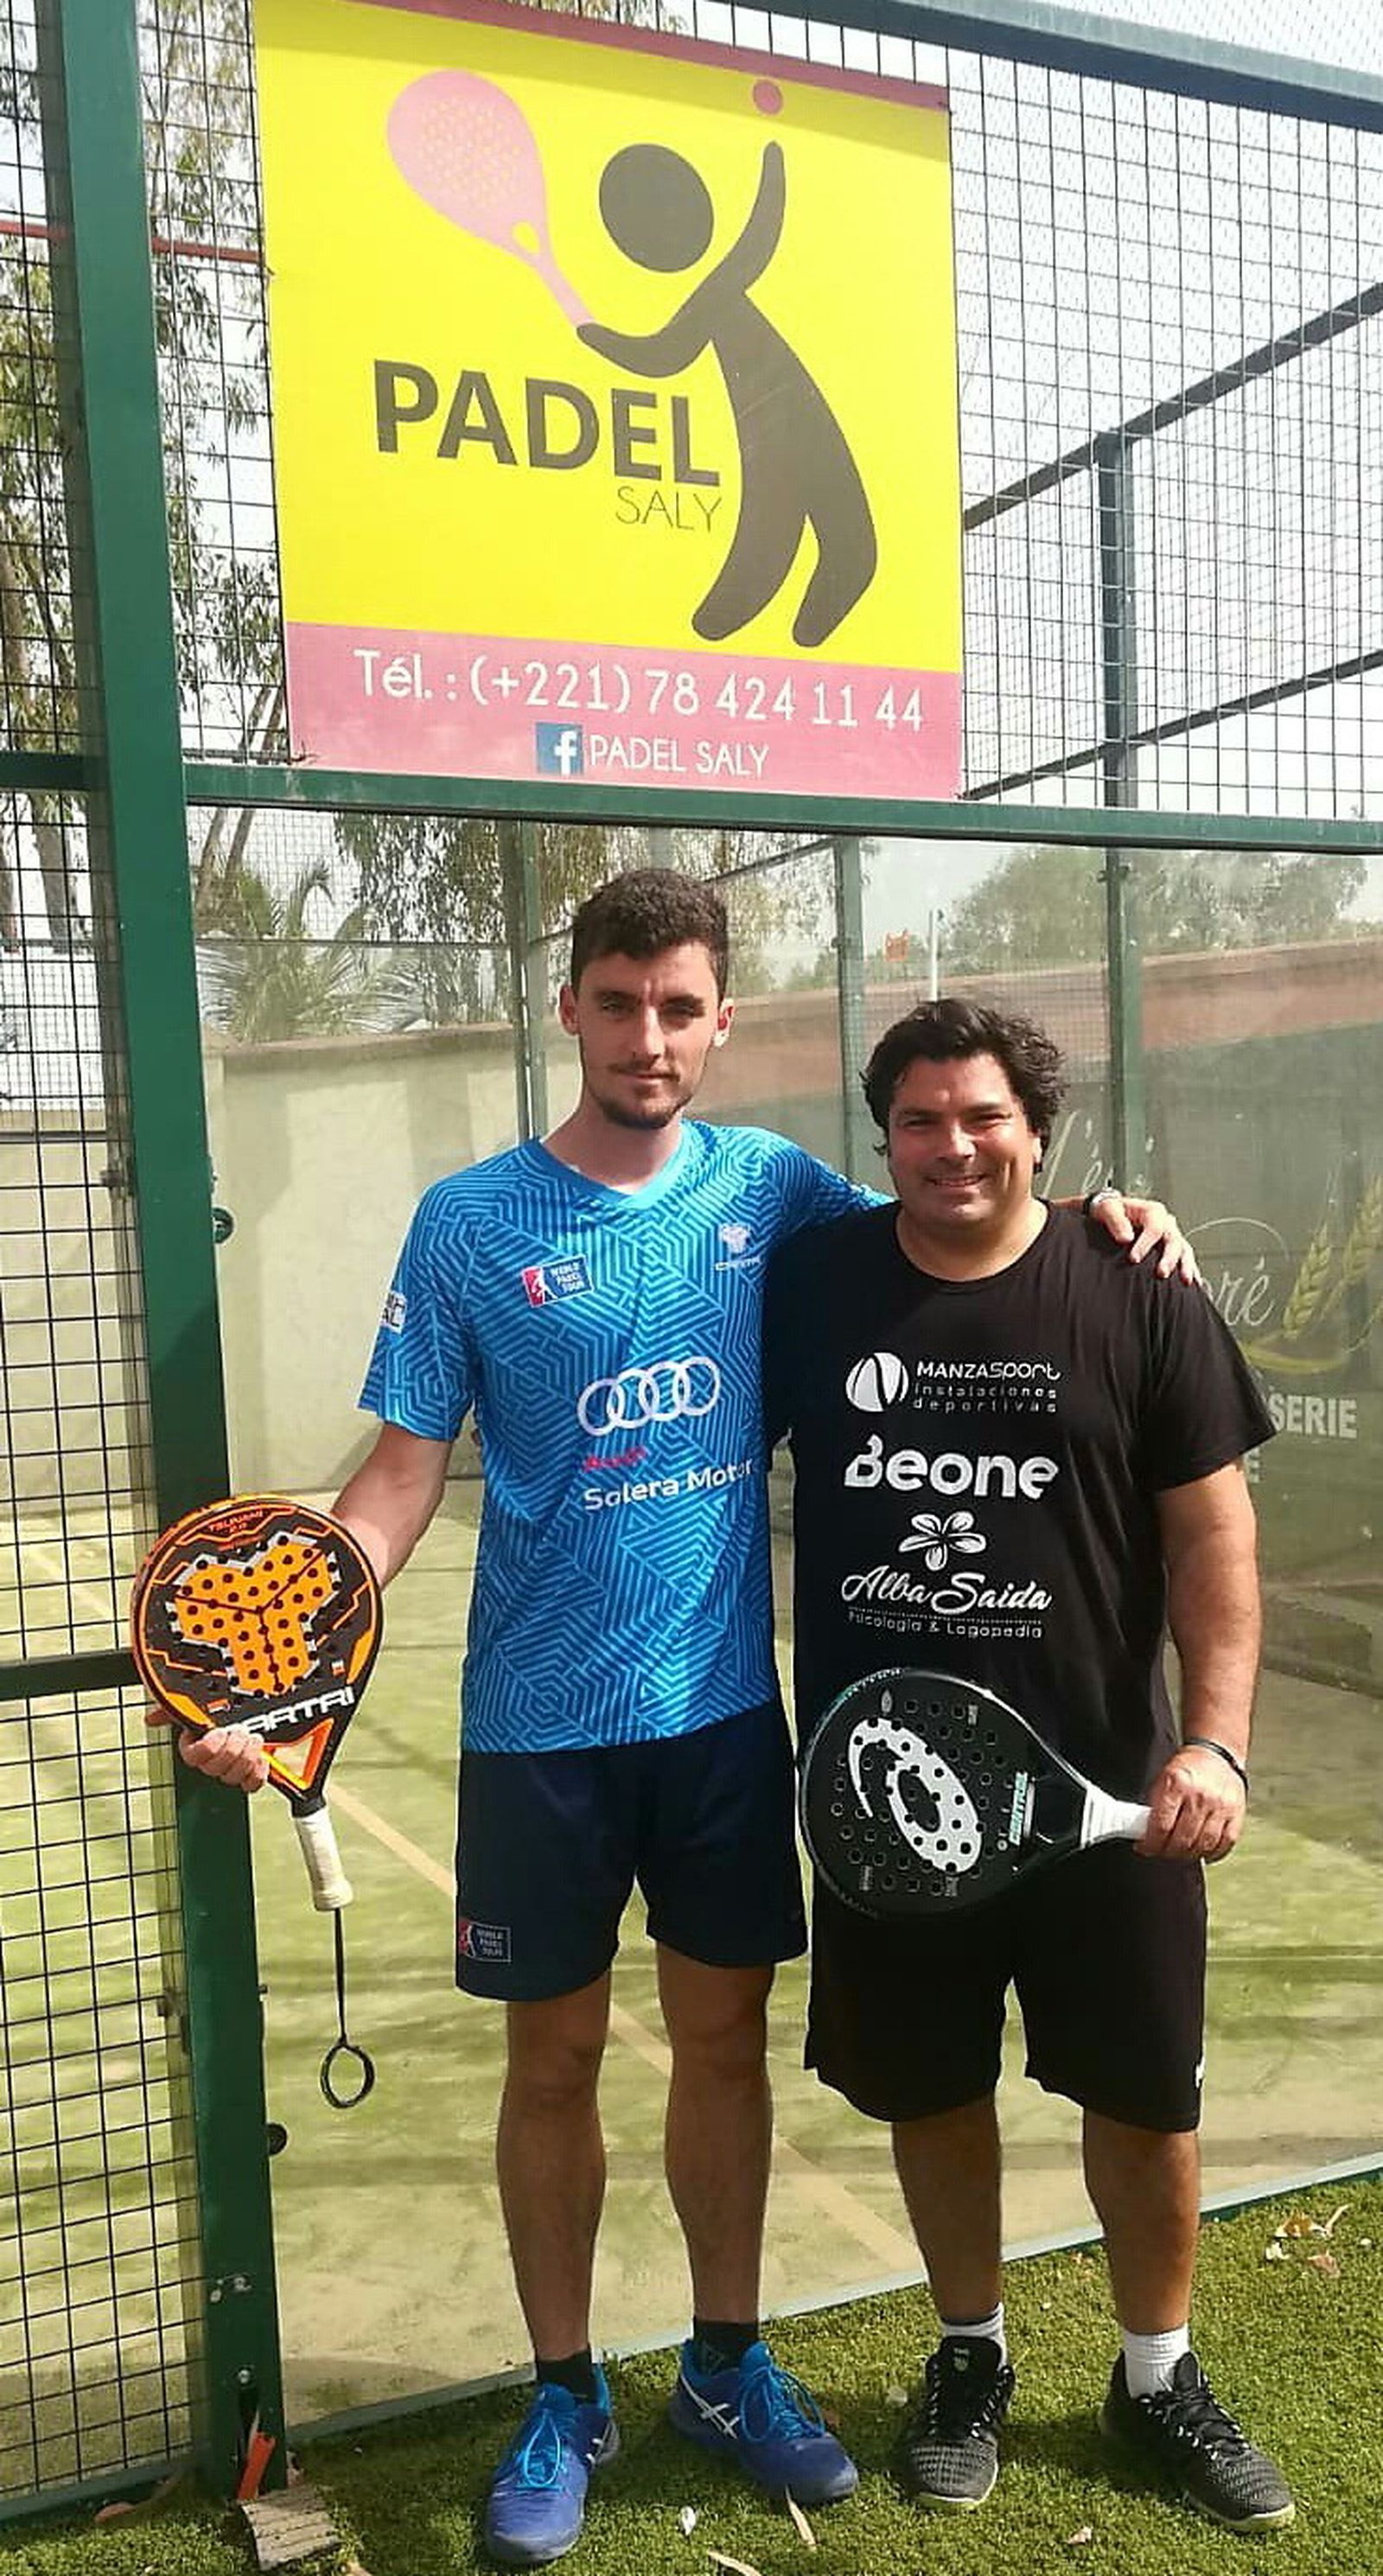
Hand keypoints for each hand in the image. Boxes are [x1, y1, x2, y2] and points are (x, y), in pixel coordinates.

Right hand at [144, 1705, 268, 1793]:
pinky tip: (261, 1757)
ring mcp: (232, 1769)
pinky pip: (252, 1784)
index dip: (207, 1747)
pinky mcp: (252, 1774)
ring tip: (252, 1739)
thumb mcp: (201, 1703)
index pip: (193, 1757)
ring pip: (233, 1777)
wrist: (259, 1715)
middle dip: (231, 1748)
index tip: (219, 1731)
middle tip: (240, 1731)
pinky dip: (258, 1771)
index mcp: (198, 1747)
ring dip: (246, 1756)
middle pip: (215, 1769)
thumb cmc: (229, 1711)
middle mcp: (213, 1761)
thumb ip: (177, 1708)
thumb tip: (151, 1718)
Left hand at [1088, 1190, 1200, 1283]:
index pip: (1154, 1228)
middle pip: (1173, 1240)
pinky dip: (1190, 1268)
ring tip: (1185, 1281)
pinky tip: (1193, 1281)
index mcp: (1152, 1211)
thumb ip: (1116, 1221)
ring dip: (1185, 1265)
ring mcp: (1171, 1234)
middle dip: (1169, 1258)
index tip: (1134, 1259)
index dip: (1145, 1244)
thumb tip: (1126, 1238)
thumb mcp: (1108, 1209)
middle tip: (1161, 1273)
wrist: (1115, 1214)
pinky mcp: (1172, 1246)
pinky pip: (1186, 1257)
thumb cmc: (1112, 1211)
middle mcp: (1166, 1222)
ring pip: (1184, 1249)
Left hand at [1136, 1743, 1245, 1862]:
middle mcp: (1200, 1796)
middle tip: (1160, 1851)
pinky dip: (1211, 1854)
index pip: (1161, 1825)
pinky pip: (1224, 1844)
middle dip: (1166, 1852)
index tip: (1144, 1847)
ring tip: (1179, 1852)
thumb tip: (1144, 1832)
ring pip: (1203, 1846)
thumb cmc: (1188, 1769)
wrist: (1217, 1755)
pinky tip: (1201, 1852)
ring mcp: (1221, 1806)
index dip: (1150, 1844)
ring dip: (1187, 1855)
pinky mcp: (1236, 1814)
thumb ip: (1154, 1805)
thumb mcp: (1163, 1779)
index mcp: (1177, 1784)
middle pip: (1182, 1840)